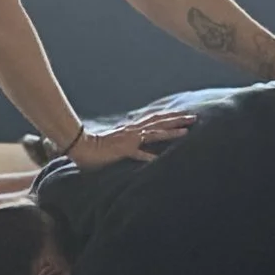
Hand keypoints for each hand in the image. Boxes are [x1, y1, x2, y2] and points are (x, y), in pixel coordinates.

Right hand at [67, 107, 196, 167]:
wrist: (80, 146)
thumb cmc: (96, 146)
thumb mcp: (117, 142)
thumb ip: (129, 141)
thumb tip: (138, 143)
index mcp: (132, 128)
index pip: (155, 119)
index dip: (170, 116)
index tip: (184, 114)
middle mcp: (133, 131)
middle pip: (159, 122)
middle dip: (177, 119)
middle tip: (194, 117)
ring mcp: (129, 140)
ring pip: (154, 133)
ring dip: (171, 132)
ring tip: (187, 131)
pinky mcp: (123, 150)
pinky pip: (138, 154)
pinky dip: (148, 156)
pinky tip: (158, 160)